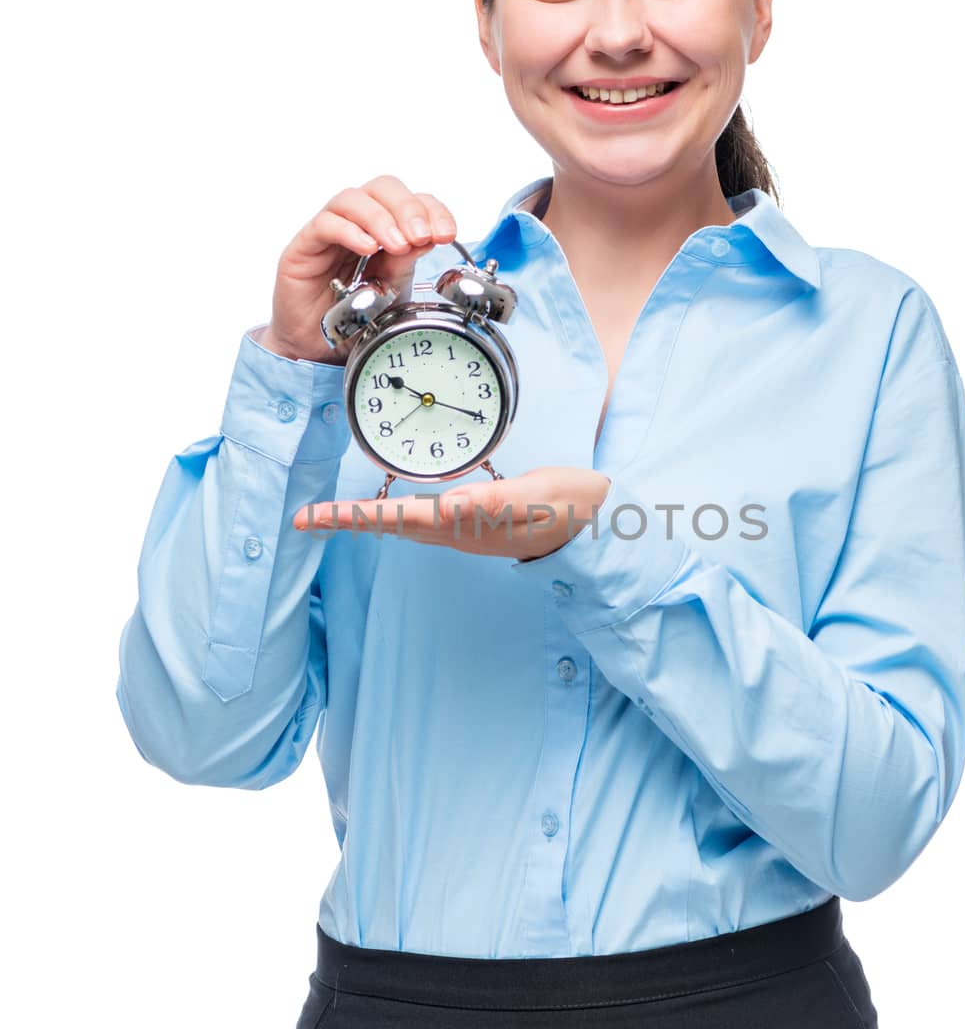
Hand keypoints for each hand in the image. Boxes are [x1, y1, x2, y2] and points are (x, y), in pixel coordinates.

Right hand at [260, 175, 458, 364]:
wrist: (319, 349)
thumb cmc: (354, 319)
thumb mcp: (392, 291)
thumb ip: (406, 262)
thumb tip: (430, 236)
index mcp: (385, 230)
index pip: (411, 201)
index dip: (432, 210)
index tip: (446, 233)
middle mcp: (357, 223)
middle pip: (383, 188)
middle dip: (408, 209)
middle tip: (421, 236)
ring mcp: (329, 232)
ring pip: (353, 199)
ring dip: (381, 219)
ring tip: (398, 246)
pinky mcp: (305, 246)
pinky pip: (325, 224)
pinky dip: (350, 231)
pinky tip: (367, 248)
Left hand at [293, 466, 611, 561]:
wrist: (599, 526)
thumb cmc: (570, 506)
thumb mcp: (538, 496)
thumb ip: (494, 502)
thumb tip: (448, 508)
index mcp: (464, 523)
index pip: (395, 518)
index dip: (351, 517)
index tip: (311, 518)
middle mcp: (456, 531)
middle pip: (389, 524)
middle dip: (345, 521)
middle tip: (302, 519)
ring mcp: (464, 531)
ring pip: (401, 524)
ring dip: (364, 519)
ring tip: (329, 515)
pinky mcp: (473, 522)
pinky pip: (419, 519)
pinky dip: (391, 514)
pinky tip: (384, 509)